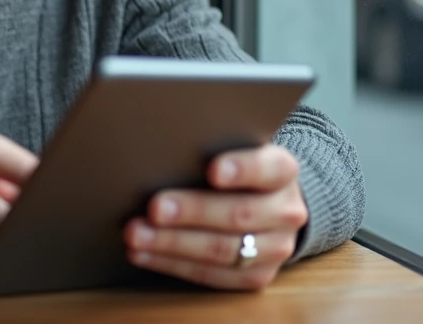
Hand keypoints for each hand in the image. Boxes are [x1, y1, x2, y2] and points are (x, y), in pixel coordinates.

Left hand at [123, 144, 306, 290]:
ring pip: (222, 250)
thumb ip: (210, 146)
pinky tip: (143, 253)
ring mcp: (275, 248)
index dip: (242, 169)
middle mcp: (286, 211)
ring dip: (173, 243)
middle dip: (192, 211)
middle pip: (238, 213)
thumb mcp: (234, 148)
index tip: (213, 170)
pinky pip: (212, 276)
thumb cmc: (234, 167)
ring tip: (136, 234)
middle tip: (154, 208)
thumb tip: (163, 147)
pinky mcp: (257, 276)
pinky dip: (172, 264)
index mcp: (282, 171)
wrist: (268, 203)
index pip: (268, 168)